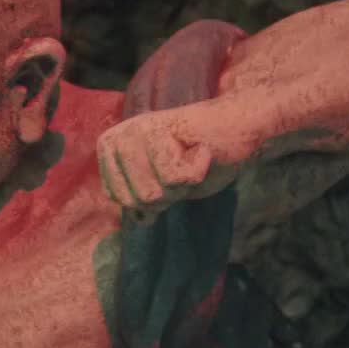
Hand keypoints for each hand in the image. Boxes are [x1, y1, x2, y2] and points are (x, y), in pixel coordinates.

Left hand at [97, 107, 233, 223]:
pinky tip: (201, 150)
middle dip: (170, 192)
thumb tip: (139, 219)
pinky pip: (174, 179)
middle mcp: (119, 137)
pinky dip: (198, 171)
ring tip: (190, 157)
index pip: (119, 198)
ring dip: (182, 184)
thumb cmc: (201, 157)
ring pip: (152, 193)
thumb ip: (146, 199)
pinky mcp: (160, 130)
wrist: (237, 128)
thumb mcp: (167, 186)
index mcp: (111, 149)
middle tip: (183, 164)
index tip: (169, 172)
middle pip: (137, 200)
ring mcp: (137, 131)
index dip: (153, 198)